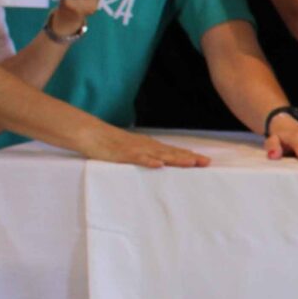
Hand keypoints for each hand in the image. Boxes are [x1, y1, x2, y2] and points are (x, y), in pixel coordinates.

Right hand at [85, 127, 208, 168]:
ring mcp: (136, 149)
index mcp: (149, 146)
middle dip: (190, 158)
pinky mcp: (123, 155)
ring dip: (176, 159)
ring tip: (192, 163)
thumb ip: (146, 156)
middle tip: (207, 163)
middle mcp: (147, 146)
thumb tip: (160, 164)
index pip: (173, 152)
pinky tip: (160, 165)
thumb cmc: (111, 143)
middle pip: (172, 153)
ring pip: (159, 155)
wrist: (91, 133)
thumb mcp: (132, 150)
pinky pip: (138, 159)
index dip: (189, 156)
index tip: (206, 162)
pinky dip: (149, 162)